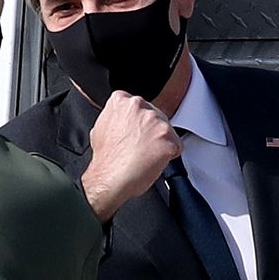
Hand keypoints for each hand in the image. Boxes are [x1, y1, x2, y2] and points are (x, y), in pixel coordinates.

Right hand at [80, 90, 182, 222]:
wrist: (108, 179)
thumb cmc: (105, 160)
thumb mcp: (101, 127)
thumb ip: (116, 117)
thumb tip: (123, 119)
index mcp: (121, 100)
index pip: (141, 106)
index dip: (140, 122)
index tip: (136, 133)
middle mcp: (139, 106)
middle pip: (156, 116)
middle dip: (152, 131)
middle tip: (140, 147)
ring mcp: (155, 121)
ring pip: (168, 130)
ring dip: (161, 143)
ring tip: (145, 155)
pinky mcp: (167, 139)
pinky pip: (177, 146)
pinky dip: (169, 155)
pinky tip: (153, 161)